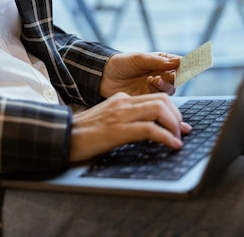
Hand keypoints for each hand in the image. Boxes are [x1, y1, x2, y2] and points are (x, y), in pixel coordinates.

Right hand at [69, 92, 191, 161]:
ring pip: (159, 110)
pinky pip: (150, 129)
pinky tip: (172, 146)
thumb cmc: (83, 133)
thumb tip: (149, 131)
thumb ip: (126, 120)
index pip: (155, 98)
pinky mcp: (118, 129)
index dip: (173, 111)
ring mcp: (121, 114)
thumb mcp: (108, 120)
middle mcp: (123, 102)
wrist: (62, 136)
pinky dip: (166, 137)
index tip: (181, 127)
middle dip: (177, 117)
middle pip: (162, 100)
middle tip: (182, 133)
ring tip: (178, 140)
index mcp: (121, 99)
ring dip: (174, 125)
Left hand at [99, 52, 180, 97]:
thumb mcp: (140, 58)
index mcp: (161, 62)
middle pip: (177, 78)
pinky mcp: (148, 99)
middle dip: (175, 77)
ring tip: (154, 79)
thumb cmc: (121, 63)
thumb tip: (179, 60)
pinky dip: (157, 91)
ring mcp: (155, 88)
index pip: (179, 64)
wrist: (103, 76)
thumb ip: (159, 61)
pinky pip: (159, 99)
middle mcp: (161, 75)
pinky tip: (150, 83)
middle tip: (170, 75)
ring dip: (165, 84)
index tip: (187, 66)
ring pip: (170, 89)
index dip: (185, 65)